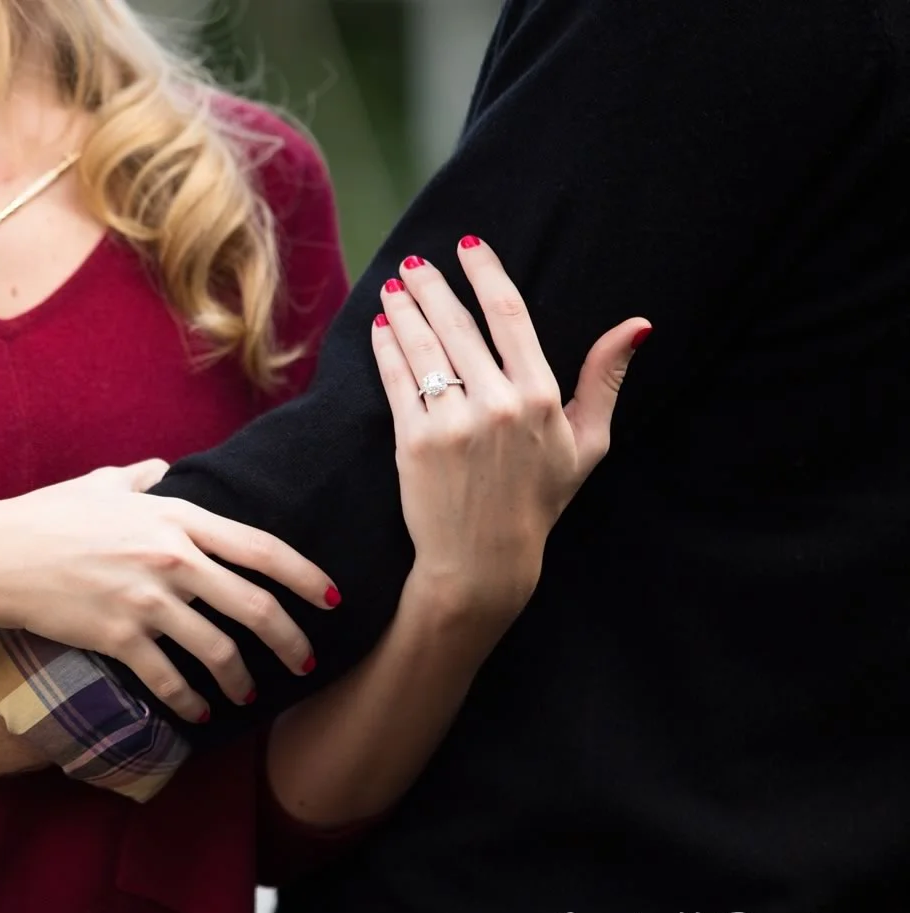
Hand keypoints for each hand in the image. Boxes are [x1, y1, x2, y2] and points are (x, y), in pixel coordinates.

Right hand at [0, 460, 336, 721]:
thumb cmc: (46, 516)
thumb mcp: (99, 485)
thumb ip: (139, 477)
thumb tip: (160, 467)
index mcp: (176, 517)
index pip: (261, 548)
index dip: (305, 576)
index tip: (332, 598)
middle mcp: (173, 558)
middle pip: (254, 606)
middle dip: (290, 639)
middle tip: (305, 662)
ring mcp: (148, 600)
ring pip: (219, 650)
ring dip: (241, 678)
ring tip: (247, 693)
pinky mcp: (120, 637)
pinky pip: (170, 679)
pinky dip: (189, 701)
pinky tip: (199, 712)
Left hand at [371, 237, 649, 606]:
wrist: (484, 560)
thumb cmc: (538, 501)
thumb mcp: (588, 444)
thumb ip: (605, 380)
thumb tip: (637, 325)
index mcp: (541, 396)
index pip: (509, 314)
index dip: (486, 273)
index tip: (468, 246)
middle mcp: (498, 404)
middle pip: (458, 324)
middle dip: (432, 286)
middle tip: (414, 261)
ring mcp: (454, 423)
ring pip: (423, 348)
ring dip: (405, 310)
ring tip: (393, 287)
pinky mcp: (415, 443)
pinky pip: (398, 382)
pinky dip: (387, 350)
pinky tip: (381, 328)